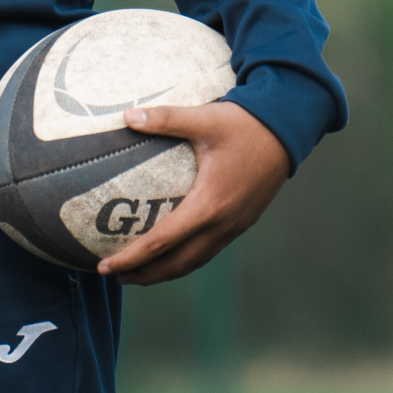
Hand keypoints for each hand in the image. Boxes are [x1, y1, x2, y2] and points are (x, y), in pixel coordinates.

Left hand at [94, 100, 289, 285]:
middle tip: (114, 275)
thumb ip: (165, 119)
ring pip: (195, 261)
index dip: (131, 257)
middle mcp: (222, 223)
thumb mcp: (204, 118)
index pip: (162, 242)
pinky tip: (173, 253)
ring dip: (165, 272)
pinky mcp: (242, 222)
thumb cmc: (245, 125)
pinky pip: (209, 251)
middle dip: (144, 274)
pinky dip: (186, 260)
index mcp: (209, 204)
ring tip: (138, 273)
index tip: (105, 266)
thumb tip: (127, 117)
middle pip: (177, 264)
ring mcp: (234, 226)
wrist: (288, 130)